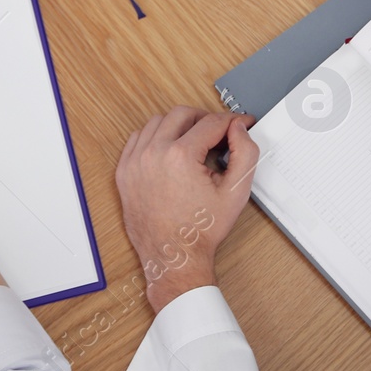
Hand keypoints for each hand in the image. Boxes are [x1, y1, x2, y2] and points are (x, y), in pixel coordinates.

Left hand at [115, 107, 257, 312]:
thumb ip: (246, 154)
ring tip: (195, 141)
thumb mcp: (236, 192)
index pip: (211, 123)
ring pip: (158, 122)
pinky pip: (138, 138)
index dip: (232, 121)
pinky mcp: (124, 171)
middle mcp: (154, 154)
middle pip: (183, 114)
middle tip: (218, 133)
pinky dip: (155, 136)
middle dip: (205, 119)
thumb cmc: (201, 230)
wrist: (174, 257)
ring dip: (179, 125)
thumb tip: (239, 129)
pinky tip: (170, 148)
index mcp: (180, 156)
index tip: (240, 123)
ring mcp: (135, 162)